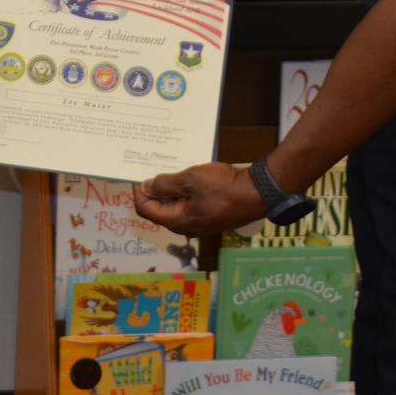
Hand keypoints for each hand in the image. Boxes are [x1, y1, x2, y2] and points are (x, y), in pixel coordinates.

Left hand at [132, 162, 265, 236]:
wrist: (257, 193)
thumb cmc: (223, 187)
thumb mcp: (189, 180)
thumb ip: (165, 184)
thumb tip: (145, 187)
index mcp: (177, 221)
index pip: (146, 209)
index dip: (138, 192)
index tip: (137, 174)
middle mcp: (185, 226)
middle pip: (159, 209)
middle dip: (153, 189)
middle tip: (152, 168)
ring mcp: (198, 221)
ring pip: (174, 205)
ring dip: (169, 188)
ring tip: (169, 169)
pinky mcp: (209, 214)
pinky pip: (188, 203)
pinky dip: (183, 190)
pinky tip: (186, 176)